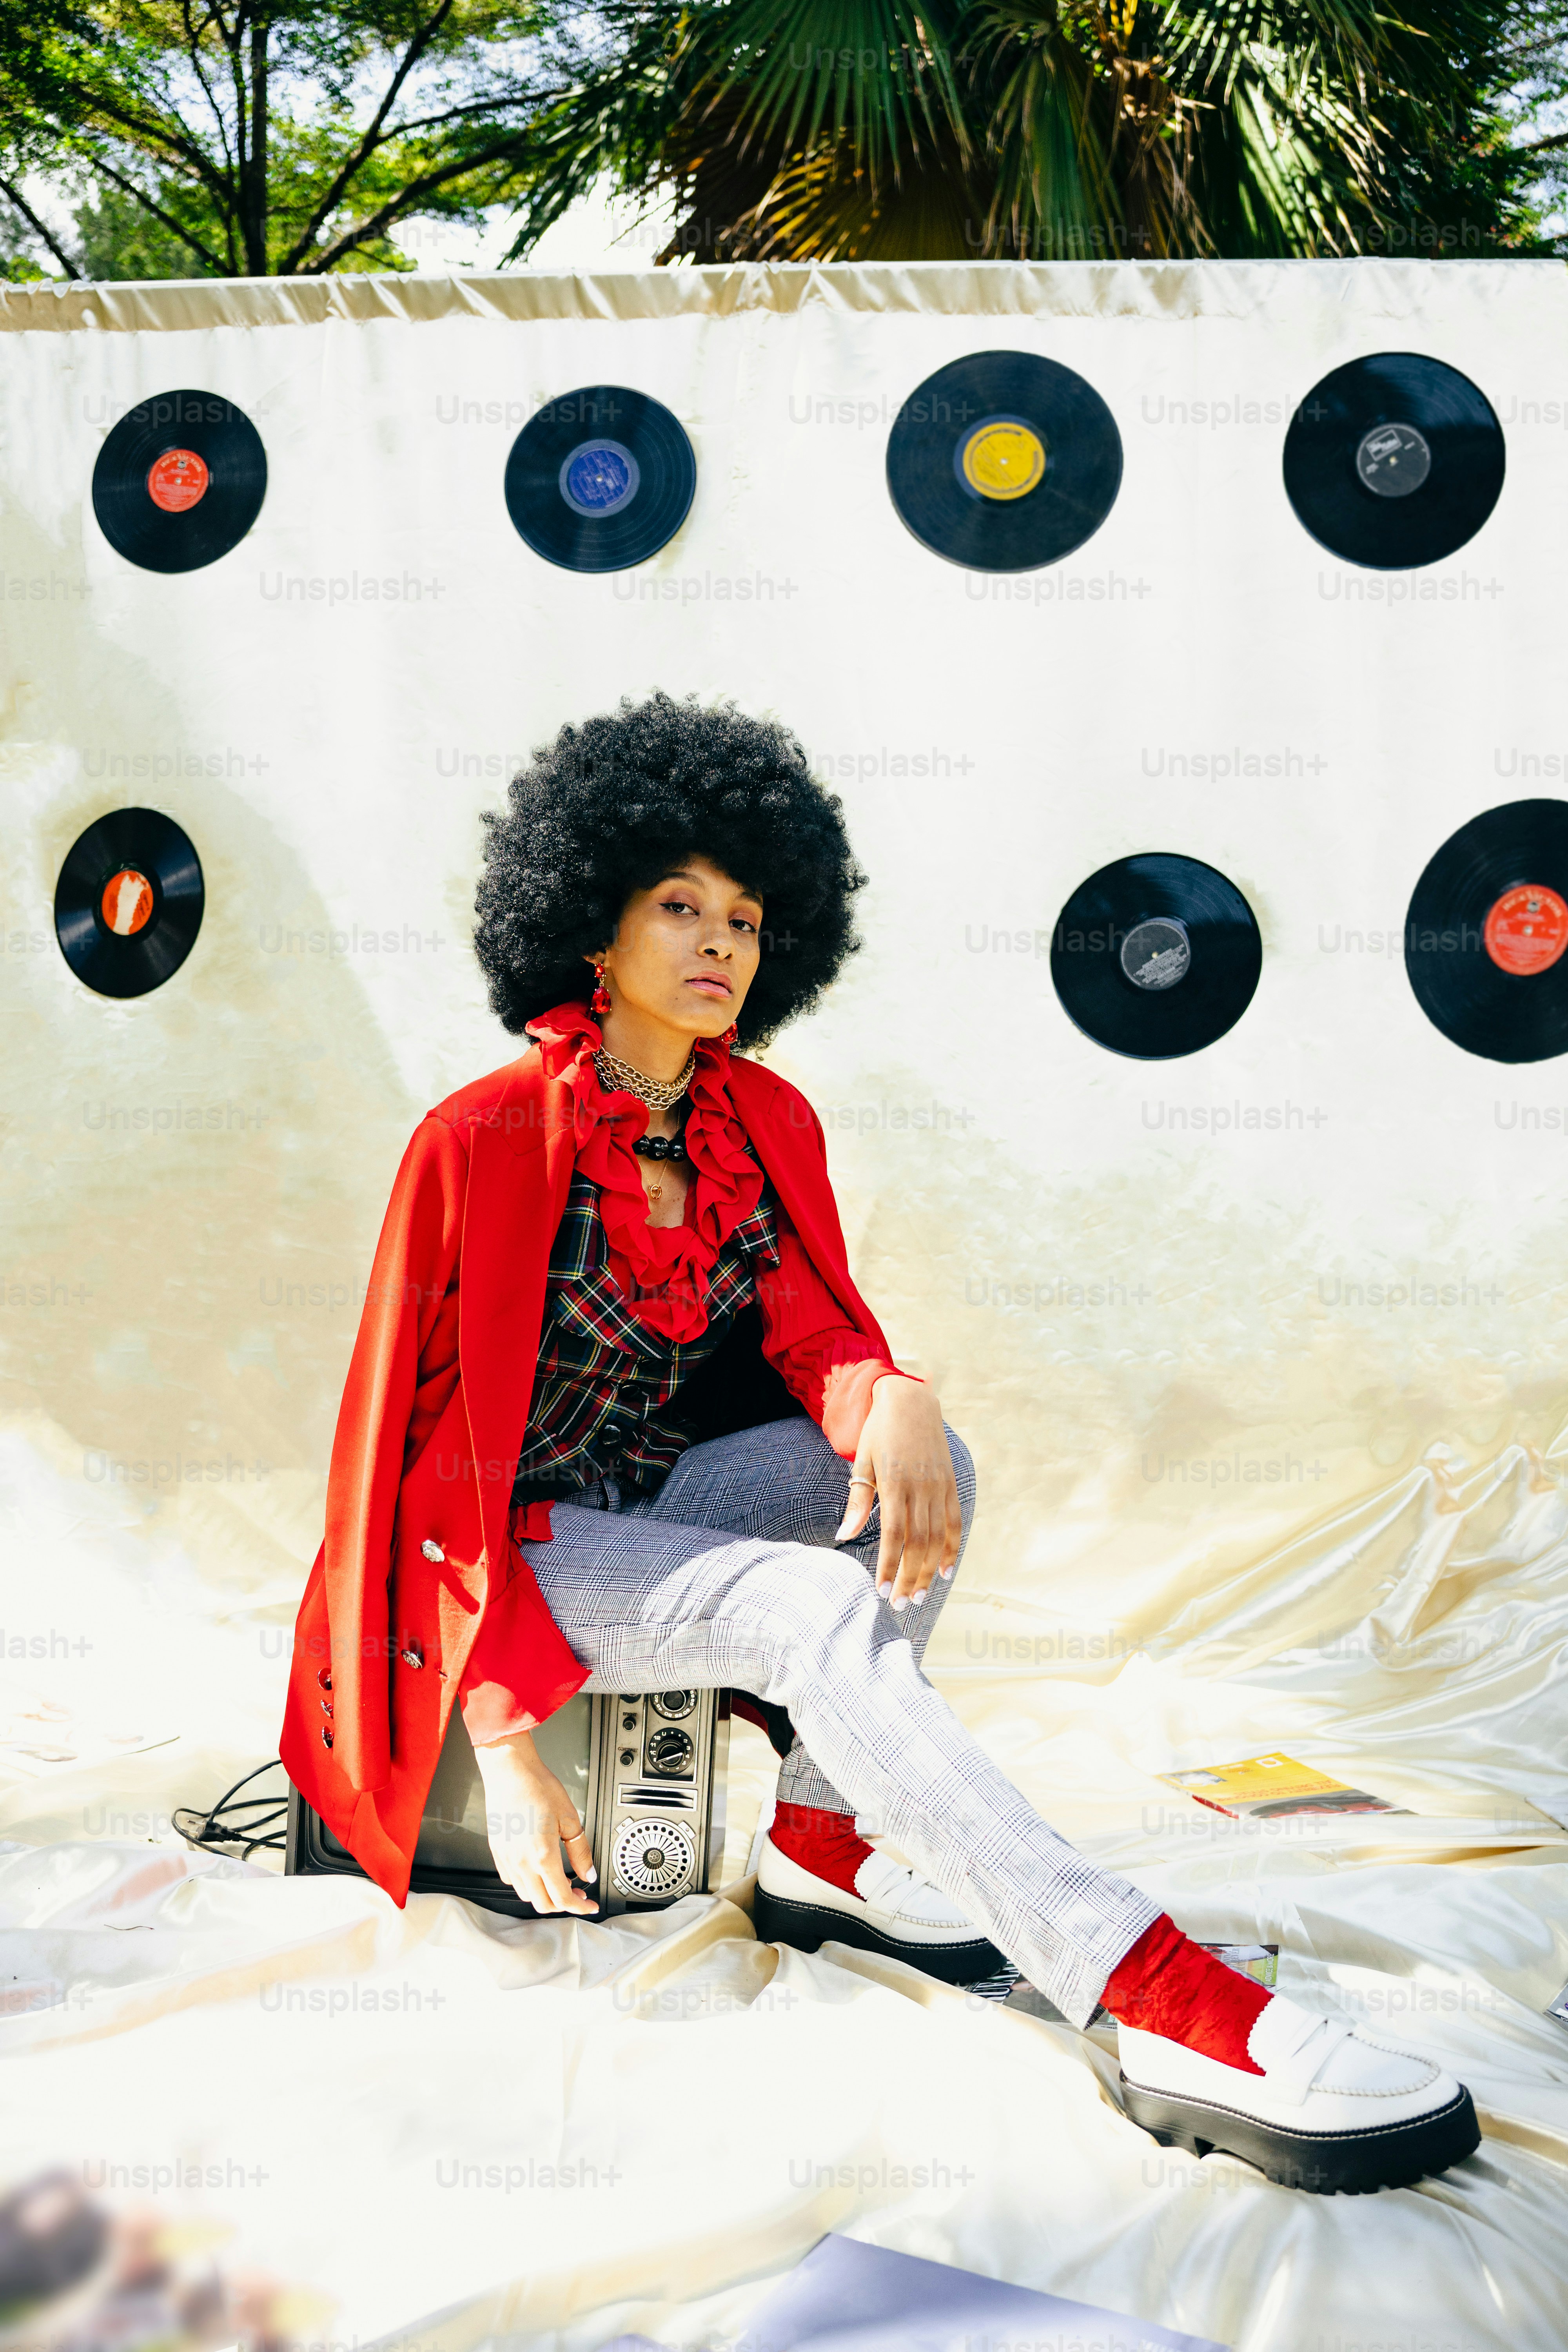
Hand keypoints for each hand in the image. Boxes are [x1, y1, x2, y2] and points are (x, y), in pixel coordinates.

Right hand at [472, 1729, 598, 1915]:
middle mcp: (521, 1862)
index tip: (590, 1905)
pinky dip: (527, 1884)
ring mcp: (506, 1859)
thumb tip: (588, 1873)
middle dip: (563, 1904)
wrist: (509, 1770)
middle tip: (577, 1892)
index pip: (562, 1898)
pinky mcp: (497, 1852)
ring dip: (544, 1895)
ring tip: (558, 1880)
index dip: (579, 1907)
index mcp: (542, 1855)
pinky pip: (512, 1880)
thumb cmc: (538, 1787)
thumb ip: (580, 1852)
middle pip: (543, 1904)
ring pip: (526, 1895)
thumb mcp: (569, 1818)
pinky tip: (537, 1869)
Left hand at [834, 1376, 961, 1609]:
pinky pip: (954, 1521)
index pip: (893, 1535)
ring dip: (929, 1570)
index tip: (882, 1591)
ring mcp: (938, 1486)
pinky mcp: (950, 1483)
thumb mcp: (862, 1462)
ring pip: (937, 1537)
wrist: (910, 1400)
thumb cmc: (879, 1432)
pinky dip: (952, 1548)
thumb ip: (857, 1501)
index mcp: (893, 1483)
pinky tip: (946, 1571)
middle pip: (917, 1543)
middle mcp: (919, 1487)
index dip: (889, 1566)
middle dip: (909, 1577)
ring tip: (921, 1596)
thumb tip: (843, 1537)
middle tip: (902, 1605)